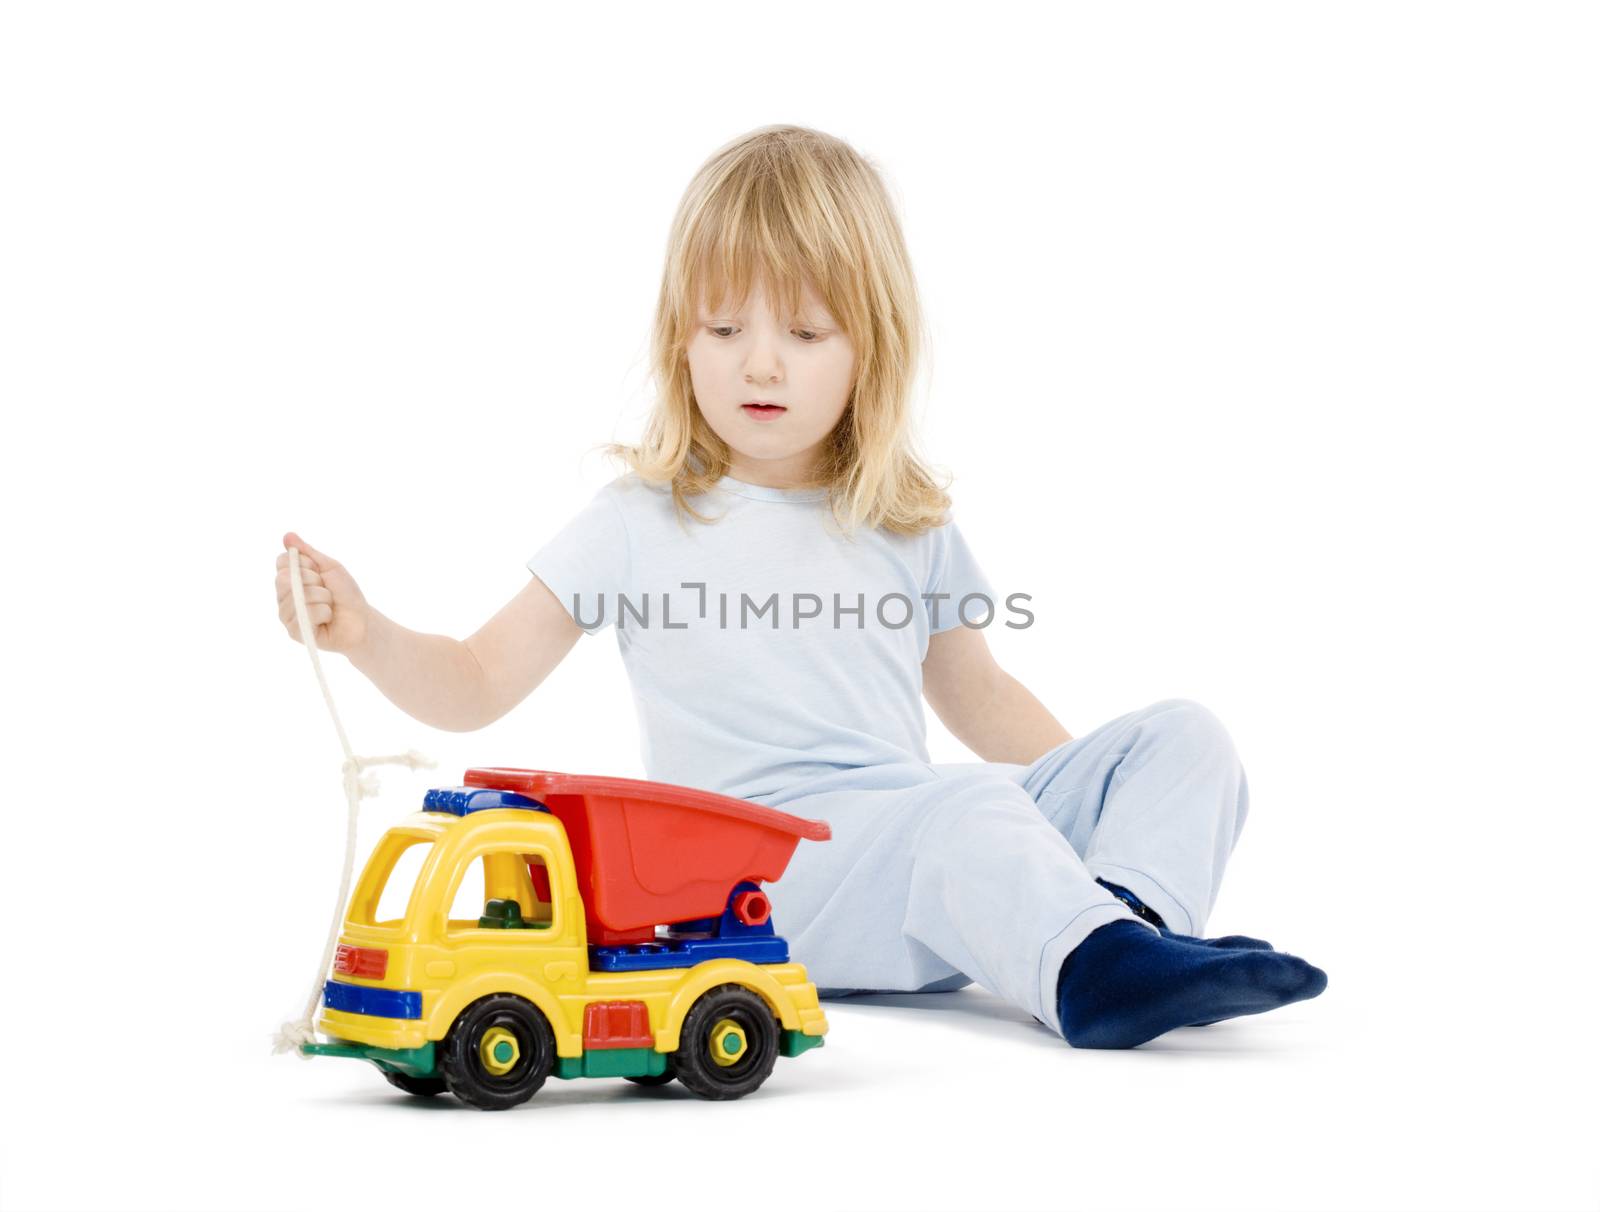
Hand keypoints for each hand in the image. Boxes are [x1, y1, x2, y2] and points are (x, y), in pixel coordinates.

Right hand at [276, 531, 372, 653]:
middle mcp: (284, 595)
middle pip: (285, 578)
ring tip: (329, 605)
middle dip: (313, 580)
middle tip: (326, 588)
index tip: (318, 570)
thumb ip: (308, 552)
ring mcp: (287, 614)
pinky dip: (324, 613)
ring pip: (298, 597)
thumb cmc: (345, 593)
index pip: (282, 561)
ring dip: (323, 598)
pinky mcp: (294, 632)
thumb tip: (287, 535)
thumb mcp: (330, 567)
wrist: (361, 619)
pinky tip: (328, 618)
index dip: (303, 563)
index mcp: (290, 578)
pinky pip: (306, 614)